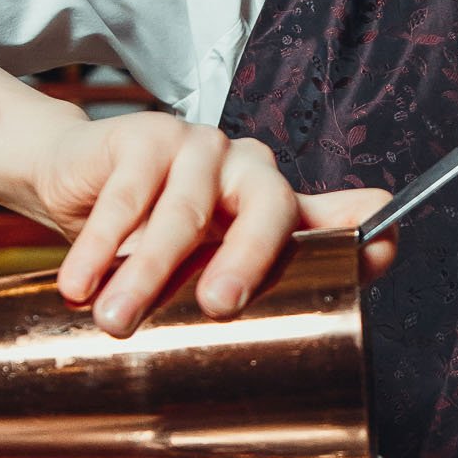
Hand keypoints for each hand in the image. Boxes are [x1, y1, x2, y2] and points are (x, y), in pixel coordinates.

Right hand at [34, 112, 396, 335]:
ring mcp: (200, 147)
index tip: (379, 255)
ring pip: (182, 213)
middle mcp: (251, 168)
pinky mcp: (144, 137)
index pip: (341, 214)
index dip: (365, 232)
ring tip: (117, 320)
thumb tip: (356, 273)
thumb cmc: (159, 225)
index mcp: (280, 202)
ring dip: (144, 272)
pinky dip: (99, 246)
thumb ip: (272, 268)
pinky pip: (125, 199)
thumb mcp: (216, 254)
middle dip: (244, 260)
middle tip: (217, 308)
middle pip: (267, 210)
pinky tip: (81, 284)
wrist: (79, 183)